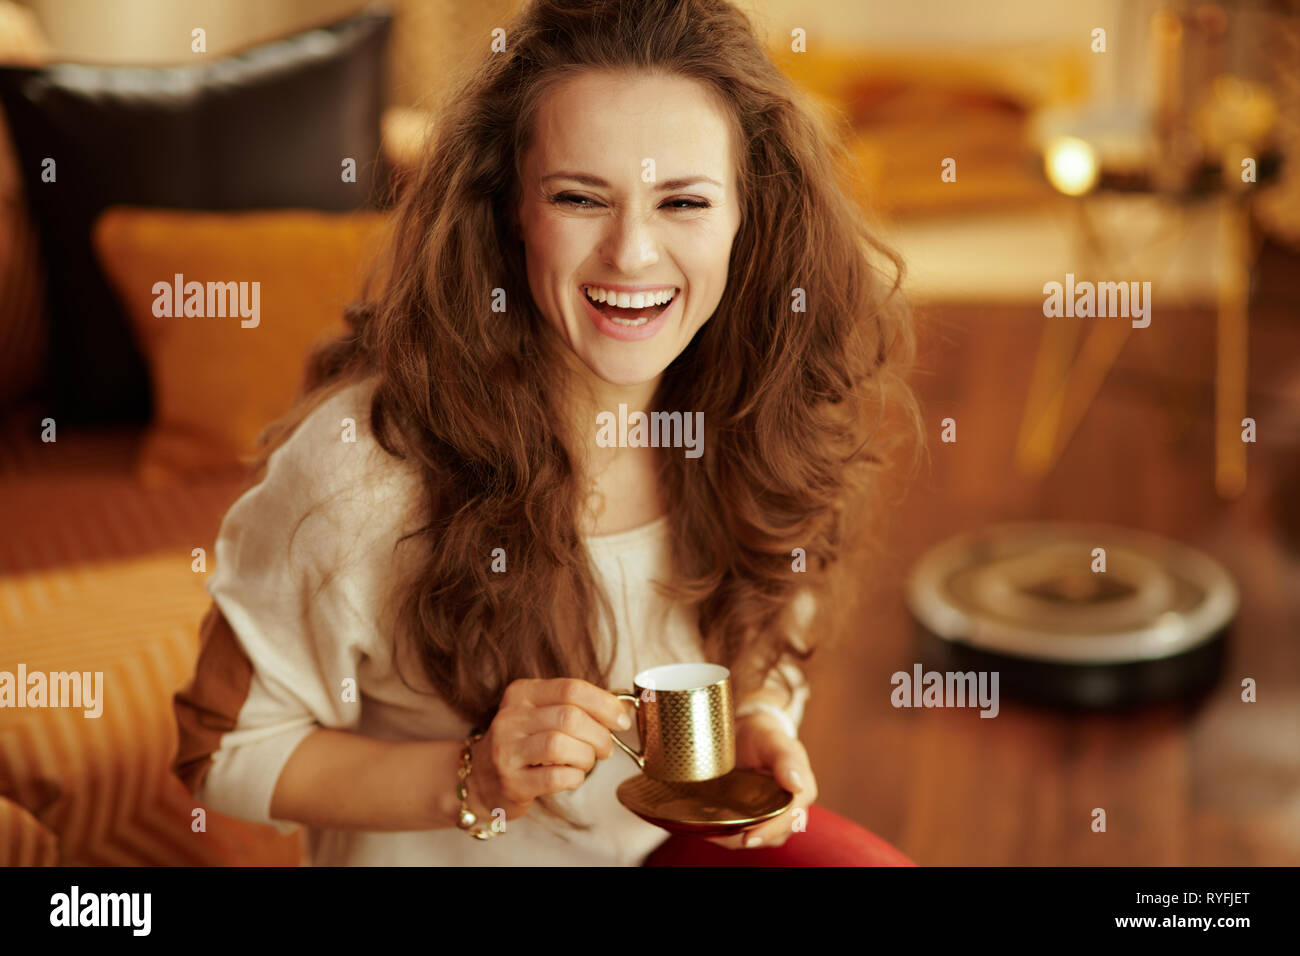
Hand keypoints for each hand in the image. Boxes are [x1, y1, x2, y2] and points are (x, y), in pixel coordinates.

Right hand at [468, 678, 629, 822]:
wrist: (481, 780)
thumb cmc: (525, 745)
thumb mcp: (543, 715)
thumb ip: (578, 707)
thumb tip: (624, 708)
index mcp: (522, 693)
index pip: (571, 688)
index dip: (604, 704)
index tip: (621, 720)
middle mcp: (511, 718)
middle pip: (569, 717)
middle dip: (599, 735)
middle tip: (606, 748)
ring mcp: (507, 750)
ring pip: (560, 745)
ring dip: (586, 756)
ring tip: (588, 762)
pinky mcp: (511, 781)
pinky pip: (554, 777)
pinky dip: (574, 777)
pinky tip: (572, 776)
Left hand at [705, 711, 816, 848]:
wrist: (749, 735)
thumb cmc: (763, 736)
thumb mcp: (773, 740)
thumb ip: (786, 759)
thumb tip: (797, 785)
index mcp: (803, 790)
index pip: (790, 818)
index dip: (770, 830)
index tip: (748, 838)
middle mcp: (793, 808)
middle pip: (774, 834)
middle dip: (749, 838)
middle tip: (722, 836)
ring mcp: (776, 817)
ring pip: (759, 838)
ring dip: (736, 839)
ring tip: (712, 832)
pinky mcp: (758, 819)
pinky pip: (746, 833)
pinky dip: (729, 834)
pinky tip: (711, 828)